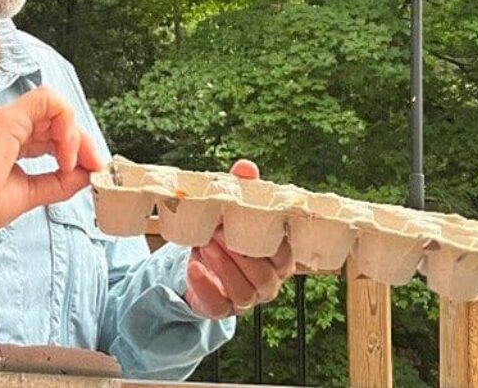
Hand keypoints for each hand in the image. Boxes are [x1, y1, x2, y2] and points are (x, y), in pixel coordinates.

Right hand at [0, 86, 103, 231]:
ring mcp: (7, 119)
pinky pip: (48, 101)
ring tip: (72, 163)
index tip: (88, 170)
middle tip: (93, 166)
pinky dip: (65, 122)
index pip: (49, 134)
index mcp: (8, 142)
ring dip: (73, 134)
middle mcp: (8, 126)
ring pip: (55, 107)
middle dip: (81, 142)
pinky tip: (64, 151)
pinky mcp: (8, 118)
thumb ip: (58, 183)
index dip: (72, 148)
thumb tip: (86, 174)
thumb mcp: (29, 193)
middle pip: (56, 120)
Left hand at [183, 159, 294, 318]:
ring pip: (244, 291)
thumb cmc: (225, 235)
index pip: (285, 256)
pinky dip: (205, 286)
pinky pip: (218, 305)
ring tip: (204, 244)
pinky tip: (192, 268)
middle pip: (264, 275)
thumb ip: (242, 189)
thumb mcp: (234, 210)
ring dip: (223, 266)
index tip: (244, 221)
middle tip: (216, 231)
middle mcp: (268, 283)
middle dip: (239, 253)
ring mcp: (246, 299)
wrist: (197, 263)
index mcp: (278, 260)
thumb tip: (245, 167)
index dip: (265, 240)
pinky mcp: (222, 309)